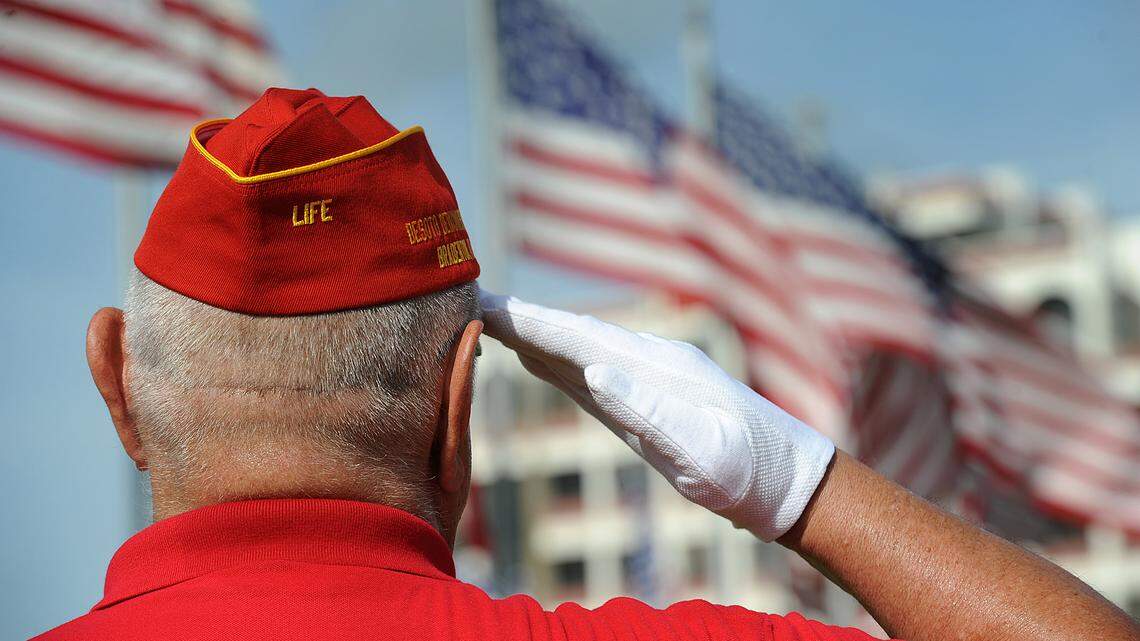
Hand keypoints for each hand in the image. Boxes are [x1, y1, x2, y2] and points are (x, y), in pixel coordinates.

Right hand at [479, 289, 834, 540]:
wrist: (789, 483)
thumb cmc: (747, 473)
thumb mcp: (699, 448)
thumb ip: (649, 409)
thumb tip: (593, 369)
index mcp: (655, 369)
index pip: (578, 338)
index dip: (528, 321)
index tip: (481, 302)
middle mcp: (649, 362)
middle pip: (572, 333)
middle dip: (520, 317)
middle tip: (467, 298)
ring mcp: (650, 378)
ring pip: (579, 347)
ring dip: (534, 332)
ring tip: (487, 318)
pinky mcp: (651, 399)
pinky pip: (592, 371)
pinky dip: (557, 357)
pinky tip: (539, 357)